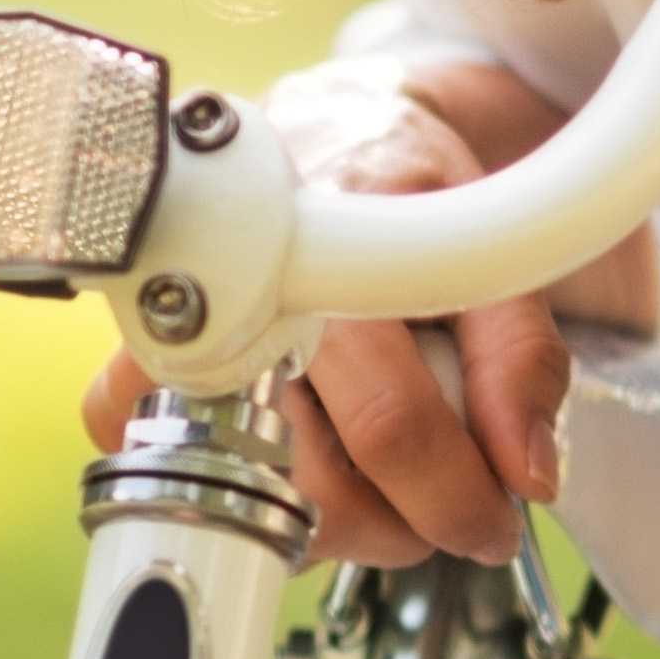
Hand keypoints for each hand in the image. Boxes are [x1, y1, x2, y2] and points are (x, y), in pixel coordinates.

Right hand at [68, 70, 643, 566]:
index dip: (452, 497)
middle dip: (399, 522)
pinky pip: (186, 483)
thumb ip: (522, 360)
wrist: (324, 131)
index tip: (493, 527)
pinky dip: (256, 497)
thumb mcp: (491, 249)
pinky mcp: (132, 377)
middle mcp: (232, 307)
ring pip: (252, 500)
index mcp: (326, 264)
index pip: (389, 422)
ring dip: (336, 517)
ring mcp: (170, 346)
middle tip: (444, 499)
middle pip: (313, 483)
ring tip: (380, 466)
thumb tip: (527, 474)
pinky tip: (307, 454)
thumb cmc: (407, 192)